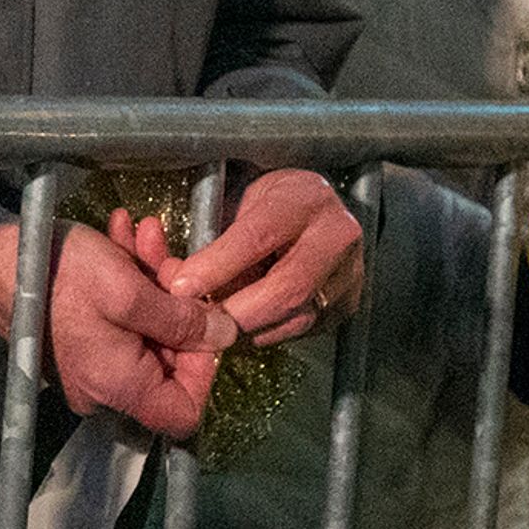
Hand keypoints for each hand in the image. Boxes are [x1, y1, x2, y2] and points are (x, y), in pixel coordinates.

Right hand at [0, 216, 236, 435]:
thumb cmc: (58, 275)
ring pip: (144, 332)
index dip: (205, 369)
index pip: (184, 412)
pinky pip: (117, 321)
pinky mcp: (77, 341)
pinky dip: (128, 283)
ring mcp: (89, 365)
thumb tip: (228, 336)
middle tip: (168, 254)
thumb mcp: (128, 291)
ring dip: (153, 282)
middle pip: (166, 363)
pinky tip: (123, 238)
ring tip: (144, 233)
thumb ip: (183, 320)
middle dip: (177, 304)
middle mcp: (104, 388)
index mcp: (120, 388)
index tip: (204, 320)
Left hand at [163, 167, 366, 336]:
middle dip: (236, 311)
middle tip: (200, 318)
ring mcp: (349, 271)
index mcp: (305, 198)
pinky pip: (303, 329)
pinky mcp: (348, 301)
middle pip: (286, 288)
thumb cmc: (269, 203)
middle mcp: (336, 234)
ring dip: (249, 326)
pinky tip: (247, 319)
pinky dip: (268, 331)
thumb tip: (179, 281)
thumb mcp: (240, 200)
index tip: (183, 286)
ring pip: (296, 316)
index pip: (258, 238)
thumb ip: (212, 237)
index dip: (216, 266)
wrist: (314, 207)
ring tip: (218, 319)